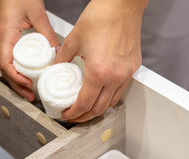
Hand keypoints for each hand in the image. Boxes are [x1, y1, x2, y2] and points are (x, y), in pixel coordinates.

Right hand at [0, 0, 59, 100]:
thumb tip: (58, 53)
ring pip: (7, 67)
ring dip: (17, 81)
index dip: (16, 78)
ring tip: (29, 91)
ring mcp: (4, 40)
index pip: (5, 64)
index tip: (28, 84)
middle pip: (5, 70)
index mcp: (5, 35)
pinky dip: (19, 71)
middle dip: (17, 86)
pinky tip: (28, 76)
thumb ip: (47, 34)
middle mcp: (1, 40)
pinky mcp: (9, 39)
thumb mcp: (37, 13)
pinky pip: (11, 59)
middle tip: (30, 96)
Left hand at [55, 0, 147, 121]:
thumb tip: (56, 68)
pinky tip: (100, 94)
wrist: (123, 5)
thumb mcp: (73, 39)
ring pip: (111, 102)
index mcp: (99, 72)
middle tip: (74, 117)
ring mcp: (126, 74)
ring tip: (86, 109)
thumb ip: (62, 58)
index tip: (66, 115)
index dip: (73, 113)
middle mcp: (115, 77)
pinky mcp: (132, 68)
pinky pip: (120, 90)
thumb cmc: (101, 17)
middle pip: (99, 109)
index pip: (85, 104)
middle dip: (84, 117)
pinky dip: (109, 98)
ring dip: (97, 109)